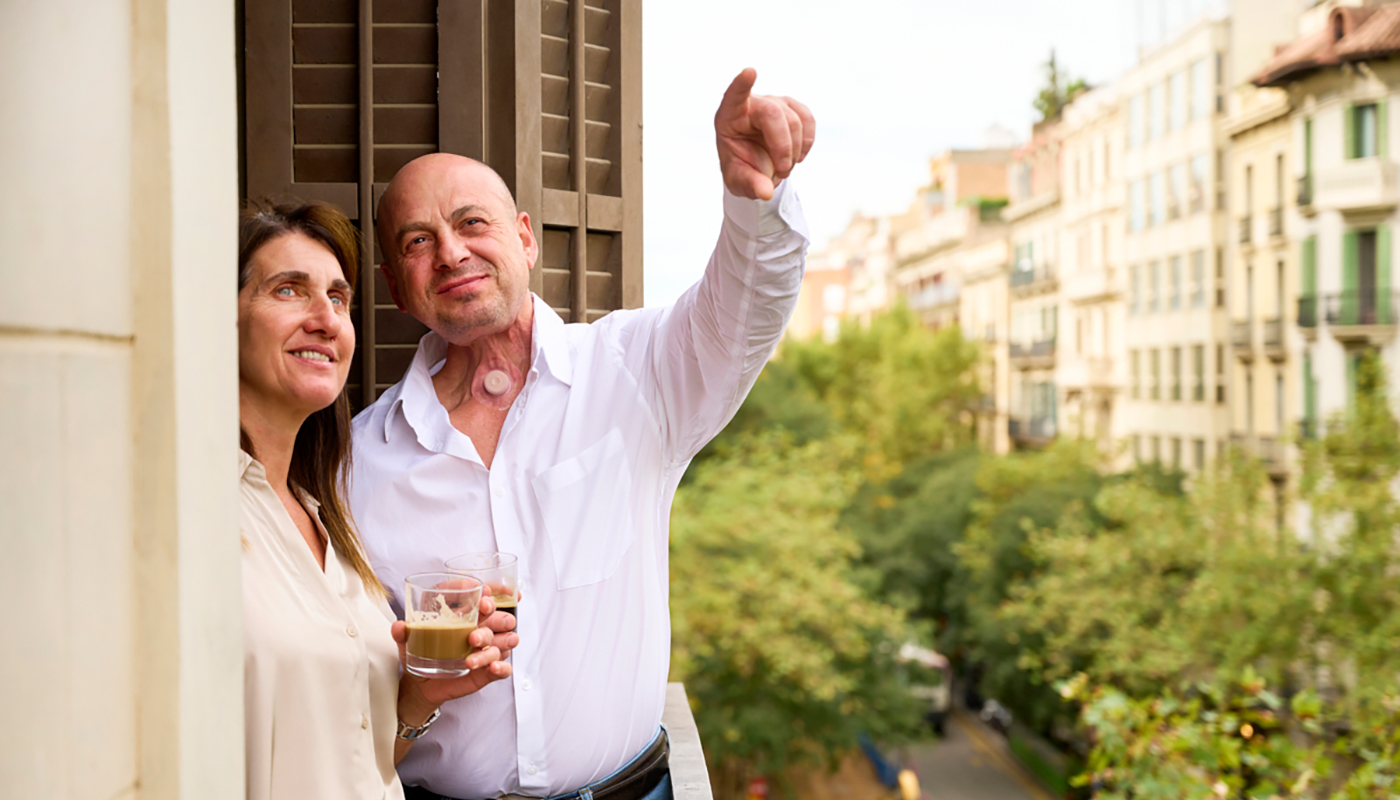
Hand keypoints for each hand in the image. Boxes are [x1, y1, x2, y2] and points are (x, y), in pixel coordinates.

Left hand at [394, 595, 520, 725]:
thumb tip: (399, 626)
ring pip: (503, 644)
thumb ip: (404, 633)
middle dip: (496, 619)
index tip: (483, 592)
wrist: (422, 683)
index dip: (490, 594)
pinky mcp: (488, 672)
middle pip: (501, 619)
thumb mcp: (410, 642)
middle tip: (476, 628)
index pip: (485, 599)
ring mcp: (487, 651)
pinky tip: (492, 668)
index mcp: (467, 617)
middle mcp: (482, 630)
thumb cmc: (421, 654)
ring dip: (490, 648)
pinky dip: (501, 668)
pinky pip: (504, 668)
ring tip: (470, 659)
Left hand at [715, 68, 815, 200]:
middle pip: (774, 114)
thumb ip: (750, 185)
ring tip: (784, 168)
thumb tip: (765, 192)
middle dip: (782, 147)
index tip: (750, 72)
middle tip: (782, 172)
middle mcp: (752, 104)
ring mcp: (774, 102)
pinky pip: (807, 119)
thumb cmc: (741, 168)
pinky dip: (806, 142)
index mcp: (729, 116)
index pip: (734, 95)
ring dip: (794, 150)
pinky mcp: (792, 107)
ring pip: (794, 119)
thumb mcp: (739, 181)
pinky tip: (798, 155)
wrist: (756, 165)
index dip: (742, 84)